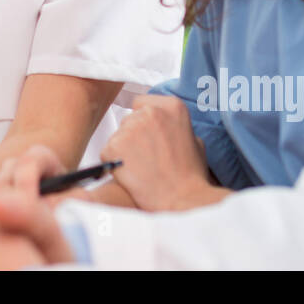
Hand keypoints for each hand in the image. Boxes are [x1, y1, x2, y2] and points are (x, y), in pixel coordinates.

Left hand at [102, 94, 228, 210]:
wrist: (182, 200)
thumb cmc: (191, 176)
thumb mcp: (195, 142)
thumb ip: (176, 126)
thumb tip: (165, 125)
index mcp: (172, 106)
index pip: (142, 103)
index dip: (143, 121)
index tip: (148, 135)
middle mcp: (149, 112)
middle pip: (129, 119)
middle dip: (134, 136)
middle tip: (146, 157)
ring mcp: (130, 128)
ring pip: (118, 135)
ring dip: (124, 149)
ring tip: (141, 168)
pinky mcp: (114, 146)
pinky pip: (108, 151)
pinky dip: (114, 163)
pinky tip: (131, 175)